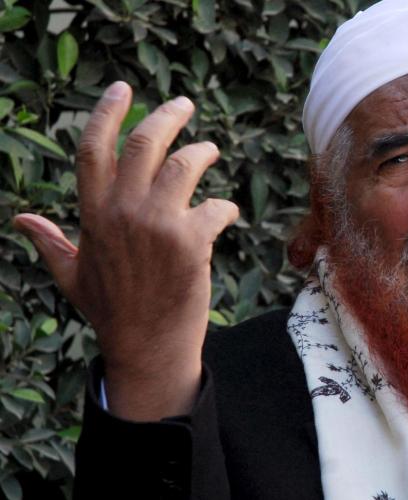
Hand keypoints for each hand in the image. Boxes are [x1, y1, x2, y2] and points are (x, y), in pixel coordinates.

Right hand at [13, 82, 238, 420]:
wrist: (148, 349)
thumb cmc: (113, 312)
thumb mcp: (72, 276)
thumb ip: (51, 242)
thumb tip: (23, 220)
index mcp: (94, 215)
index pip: (94, 149)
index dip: (108, 113)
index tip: (123, 89)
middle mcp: (123, 212)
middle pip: (146, 143)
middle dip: (169, 115)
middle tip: (185, 104)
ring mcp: (158, 225)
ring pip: (186, 164)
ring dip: (202, 152)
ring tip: (209, 152)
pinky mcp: (192, 242)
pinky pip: (218, 207)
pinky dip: (226, 208)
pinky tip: (226, 215)